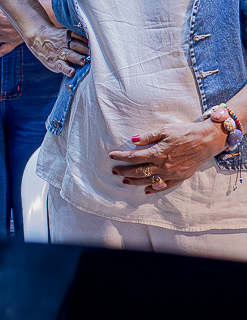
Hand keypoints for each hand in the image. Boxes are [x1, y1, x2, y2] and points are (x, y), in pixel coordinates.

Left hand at [28, 23, 89, 76]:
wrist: (39, 38)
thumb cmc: (50, 56)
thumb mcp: (53, 64)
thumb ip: (64, 68)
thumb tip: (77, 75)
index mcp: (56, 62)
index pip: (62, 66)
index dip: (66, 70)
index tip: (72, 72)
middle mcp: (60, 52)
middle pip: (70, 55)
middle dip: (77, 58)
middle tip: (85, 61)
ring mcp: (64, 42)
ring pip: (74, 45)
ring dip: (83, 48)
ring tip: (90, 52)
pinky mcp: (67, 34)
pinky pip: (76, 35)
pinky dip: (83, 37)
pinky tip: (89, 40)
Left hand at [109, 121, 227, 193]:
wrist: (208, 140)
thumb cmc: (186, 132)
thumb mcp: (166, 130)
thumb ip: (148, 137)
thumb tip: (133, 140)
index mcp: (157, 153)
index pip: (133, 157)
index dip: (121, 157)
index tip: (111, 156)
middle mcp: (162, 166)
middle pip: (138, 171)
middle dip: (124, 172)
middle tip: (115, 171)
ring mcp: (171, 174)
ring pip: (148, 181)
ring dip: (135, 182)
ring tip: (125, 181)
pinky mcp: (180, 177)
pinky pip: (164, 186)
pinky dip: (154, 189)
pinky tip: (147, 190)